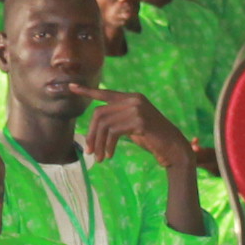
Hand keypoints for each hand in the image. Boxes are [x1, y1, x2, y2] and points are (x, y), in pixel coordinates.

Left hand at [75, 88, 192, 173]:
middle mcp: (134, 99)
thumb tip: (95, 128)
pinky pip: (114, 133)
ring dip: (99, 143)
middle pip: (99, 113)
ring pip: (104, 125)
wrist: (174, 148)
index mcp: (131, 97)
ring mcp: (137, 109)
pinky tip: (109, 155)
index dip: (87, 91)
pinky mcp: (139, 121)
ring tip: (99, 157)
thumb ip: (117, 120)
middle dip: (91, 134)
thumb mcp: (132, 126)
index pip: (105, 93)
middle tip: (89, 151)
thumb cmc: (153, 139)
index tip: (71, 87)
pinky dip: (108, 146)